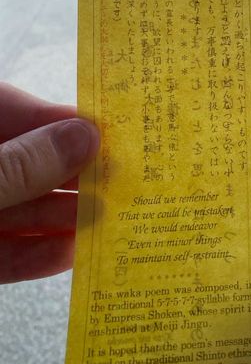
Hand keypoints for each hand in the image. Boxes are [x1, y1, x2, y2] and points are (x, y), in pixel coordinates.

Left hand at [0, 83, 99, 283]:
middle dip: (73, 175)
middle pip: (26, 162)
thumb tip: (86, 137)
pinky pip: (4, 251)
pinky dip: (35, 254)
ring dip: (63, 217)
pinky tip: (70, 253)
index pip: (15, 110)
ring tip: (109, 219)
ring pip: (19, 208)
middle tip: (125, 181)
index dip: (62, 120)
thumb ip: (20, 166)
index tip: (111, 132)